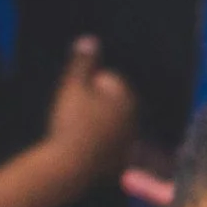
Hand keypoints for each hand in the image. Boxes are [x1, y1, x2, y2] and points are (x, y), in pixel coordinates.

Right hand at [42, 37, 137, 189]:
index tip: (77, 99)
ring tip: (81, 133)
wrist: (71, 166)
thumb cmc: (72, 121)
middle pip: (113, 104)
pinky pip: (112, 150)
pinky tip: (88, 150)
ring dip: (101, 126)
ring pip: (113, 126)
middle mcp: (135, 120)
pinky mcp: (122, 163)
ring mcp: (130, 143)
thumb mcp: (73, 86)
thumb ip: (83, 62)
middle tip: (77, 116)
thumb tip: (91, 40)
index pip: (109, 81)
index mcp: (127, 98)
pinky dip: (103, 148)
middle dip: (98, 104)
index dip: (90, 85)